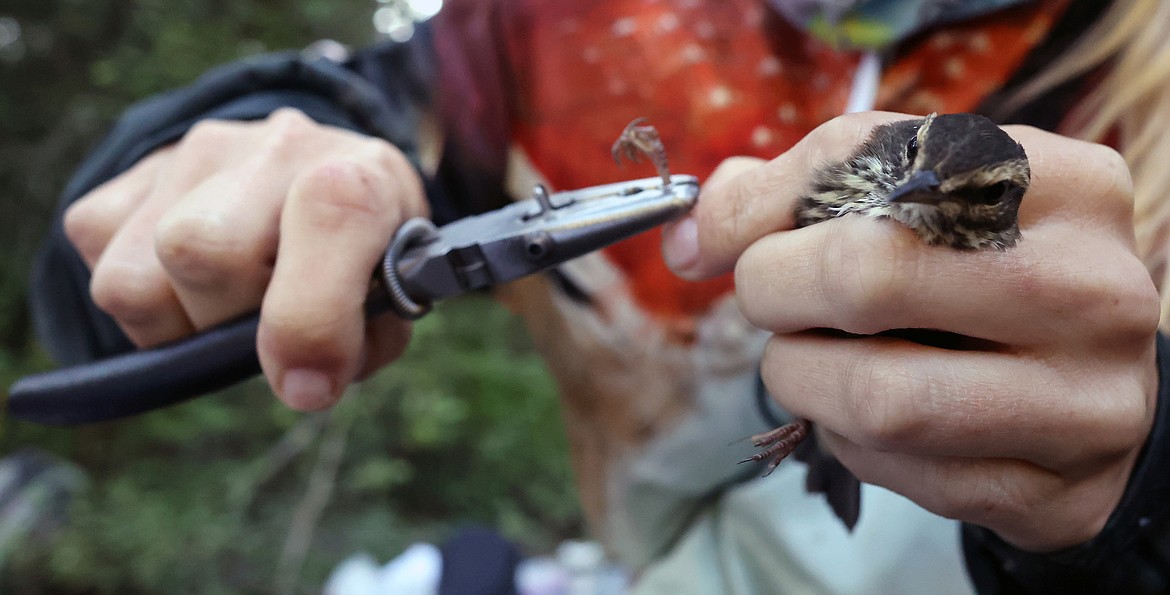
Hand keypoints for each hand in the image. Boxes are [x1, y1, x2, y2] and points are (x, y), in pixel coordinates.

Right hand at [64, 108, 427, 409]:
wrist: (325, 182)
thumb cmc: (366, 259)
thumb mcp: (397, 302)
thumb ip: (366, 339)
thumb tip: (302, 380)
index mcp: (361, 175)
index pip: (329, 215)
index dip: (311, 318)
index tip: (309, 382)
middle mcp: (275, 148)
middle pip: (204, 250)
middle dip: (227, 322)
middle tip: (263, 328)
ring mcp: (194, 153)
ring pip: (131, 279)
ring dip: (178, 324)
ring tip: (230, 309)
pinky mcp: (132, 176)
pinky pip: (98, 268)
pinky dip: (145, 305)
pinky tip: (193, 286)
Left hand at [662, 112, 1160, 550]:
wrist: (1089, 383)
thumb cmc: (981, 273)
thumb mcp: (912, 198)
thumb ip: (795, 190)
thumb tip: (689, 234)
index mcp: (1062, 184)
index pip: (873, 165)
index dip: (764, 210)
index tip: (720, 246)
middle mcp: (1094, 288)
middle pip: (865, 277)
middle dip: (773, 295)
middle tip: (770, 302)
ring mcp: (1089, 402)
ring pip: (877, 399)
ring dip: (803, 381)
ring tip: (814, 362)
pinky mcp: (1061, 495)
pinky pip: (899, 473)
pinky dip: (849, 445)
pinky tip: (871, 419)